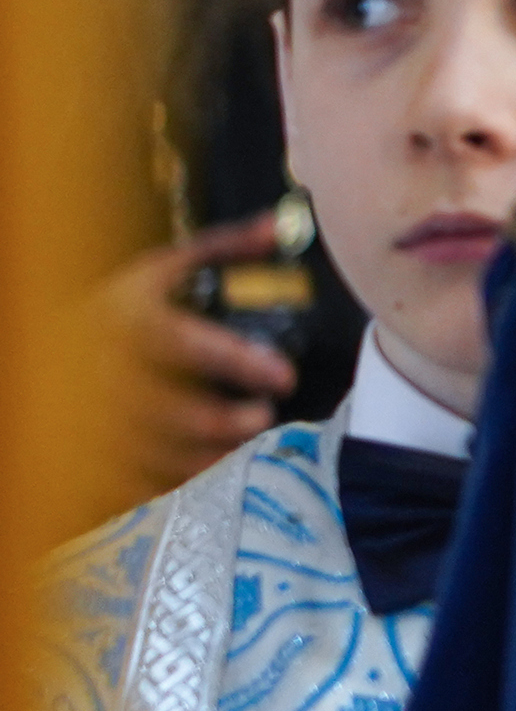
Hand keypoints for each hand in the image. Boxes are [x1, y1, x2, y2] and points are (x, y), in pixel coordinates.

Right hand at [96, 216, 299, 496]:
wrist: (35, 349)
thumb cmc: (115, 310)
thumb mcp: (160, 269)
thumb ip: (222, 248)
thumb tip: (282, 226)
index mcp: (124, 319)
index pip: (185, 343)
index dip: (238, 361)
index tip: (284, 376)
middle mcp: (101, 370)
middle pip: (169, 410)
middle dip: (225, 421)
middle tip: (263, 419)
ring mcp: (86, 418)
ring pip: (151, 454)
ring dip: (205, 458)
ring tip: (242, 451)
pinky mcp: (81, 455)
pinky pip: (127, 483)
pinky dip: (168, 484)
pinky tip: (202, 476)